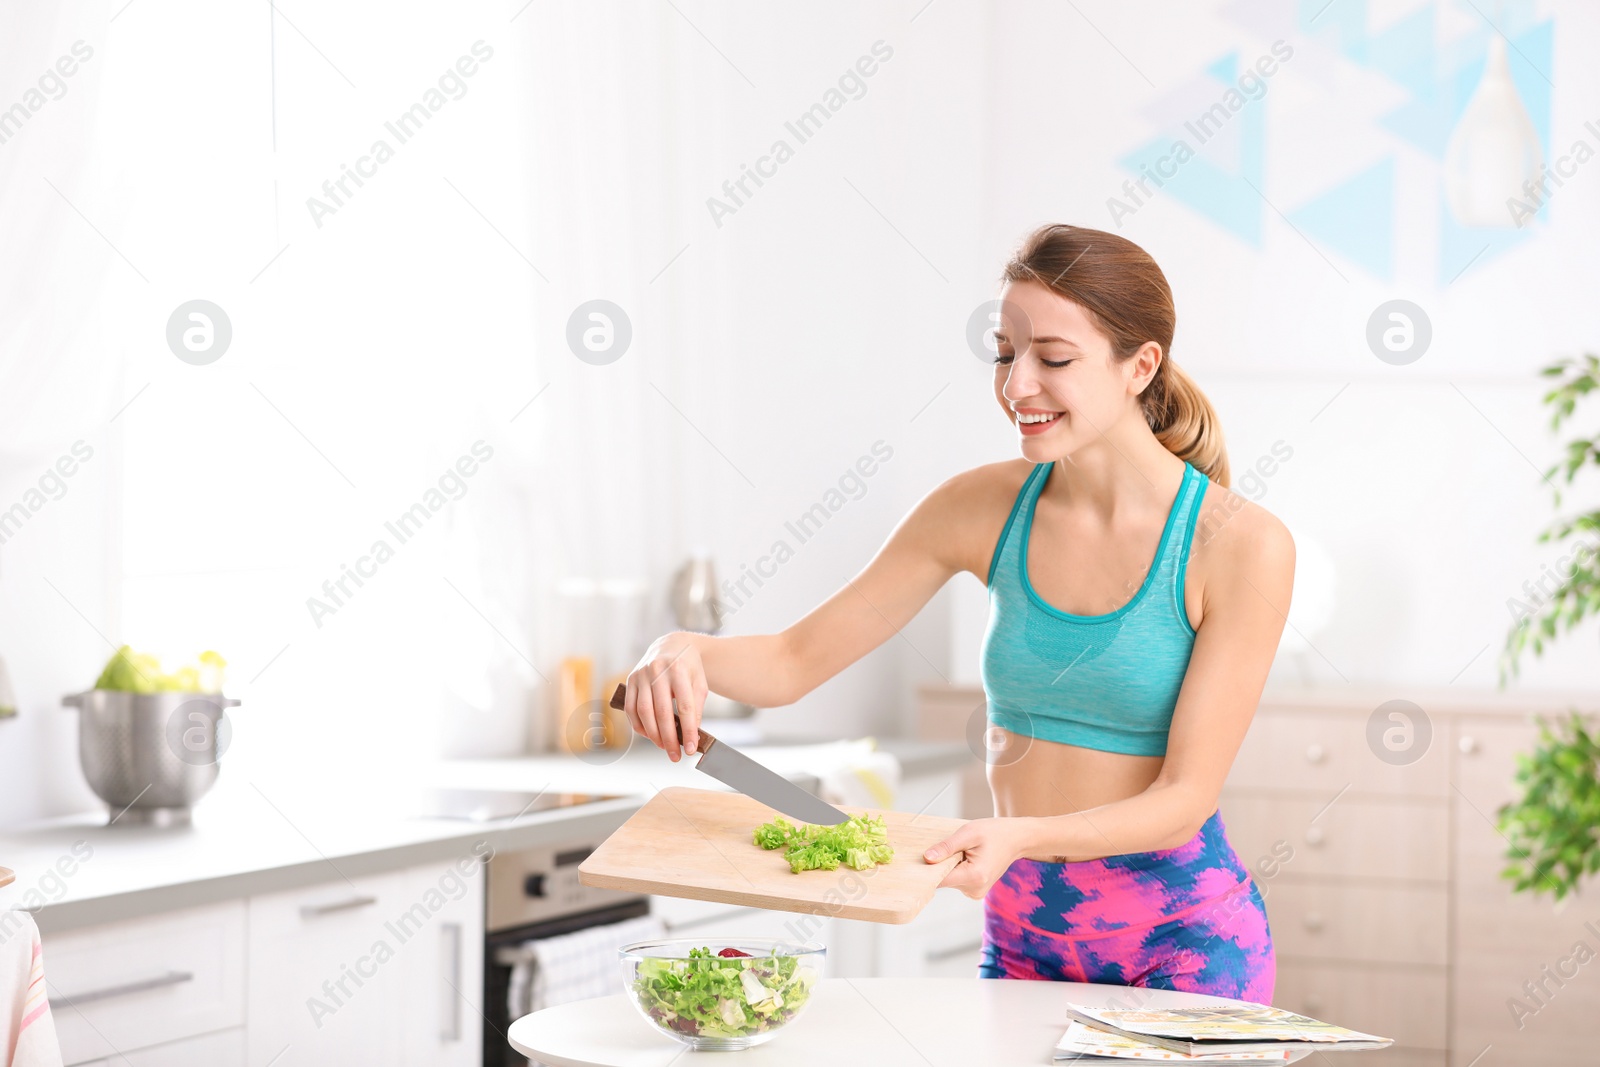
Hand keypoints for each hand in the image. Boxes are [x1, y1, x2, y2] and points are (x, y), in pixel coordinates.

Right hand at [623, 633, 706, 761]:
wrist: (672, 646)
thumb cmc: (688, 668)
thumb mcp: (700, 684)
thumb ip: (696, 708)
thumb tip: (691, 735)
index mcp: (679, 670)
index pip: (684, 706)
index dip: (688, 730)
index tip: (691, 748)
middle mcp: (658, 670)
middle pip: (662, 712)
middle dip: (669, 738)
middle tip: (675, 755)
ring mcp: (641, 675)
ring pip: (644, 712)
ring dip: (653, 734)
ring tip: (663, 747)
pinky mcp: (630, 680)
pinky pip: (630, 708)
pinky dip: (638, 725)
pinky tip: (649, 735)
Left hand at [922, 817, 1038, 898]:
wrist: (1016, 839)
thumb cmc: (995, 833)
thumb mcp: (969, 833)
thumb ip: (946, 847)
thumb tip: (926, 858)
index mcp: (974, 877)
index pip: (939, 879)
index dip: (928, 868)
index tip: (922, 857)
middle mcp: (974, 890)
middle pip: (943, 879)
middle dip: (942, 863)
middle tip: (953, 846)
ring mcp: (975, 893)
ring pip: (949, 879)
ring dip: (950, 865)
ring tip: (964, 851)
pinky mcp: (974, 890)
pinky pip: (956, 880)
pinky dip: (956, 868)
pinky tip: (966, 857)